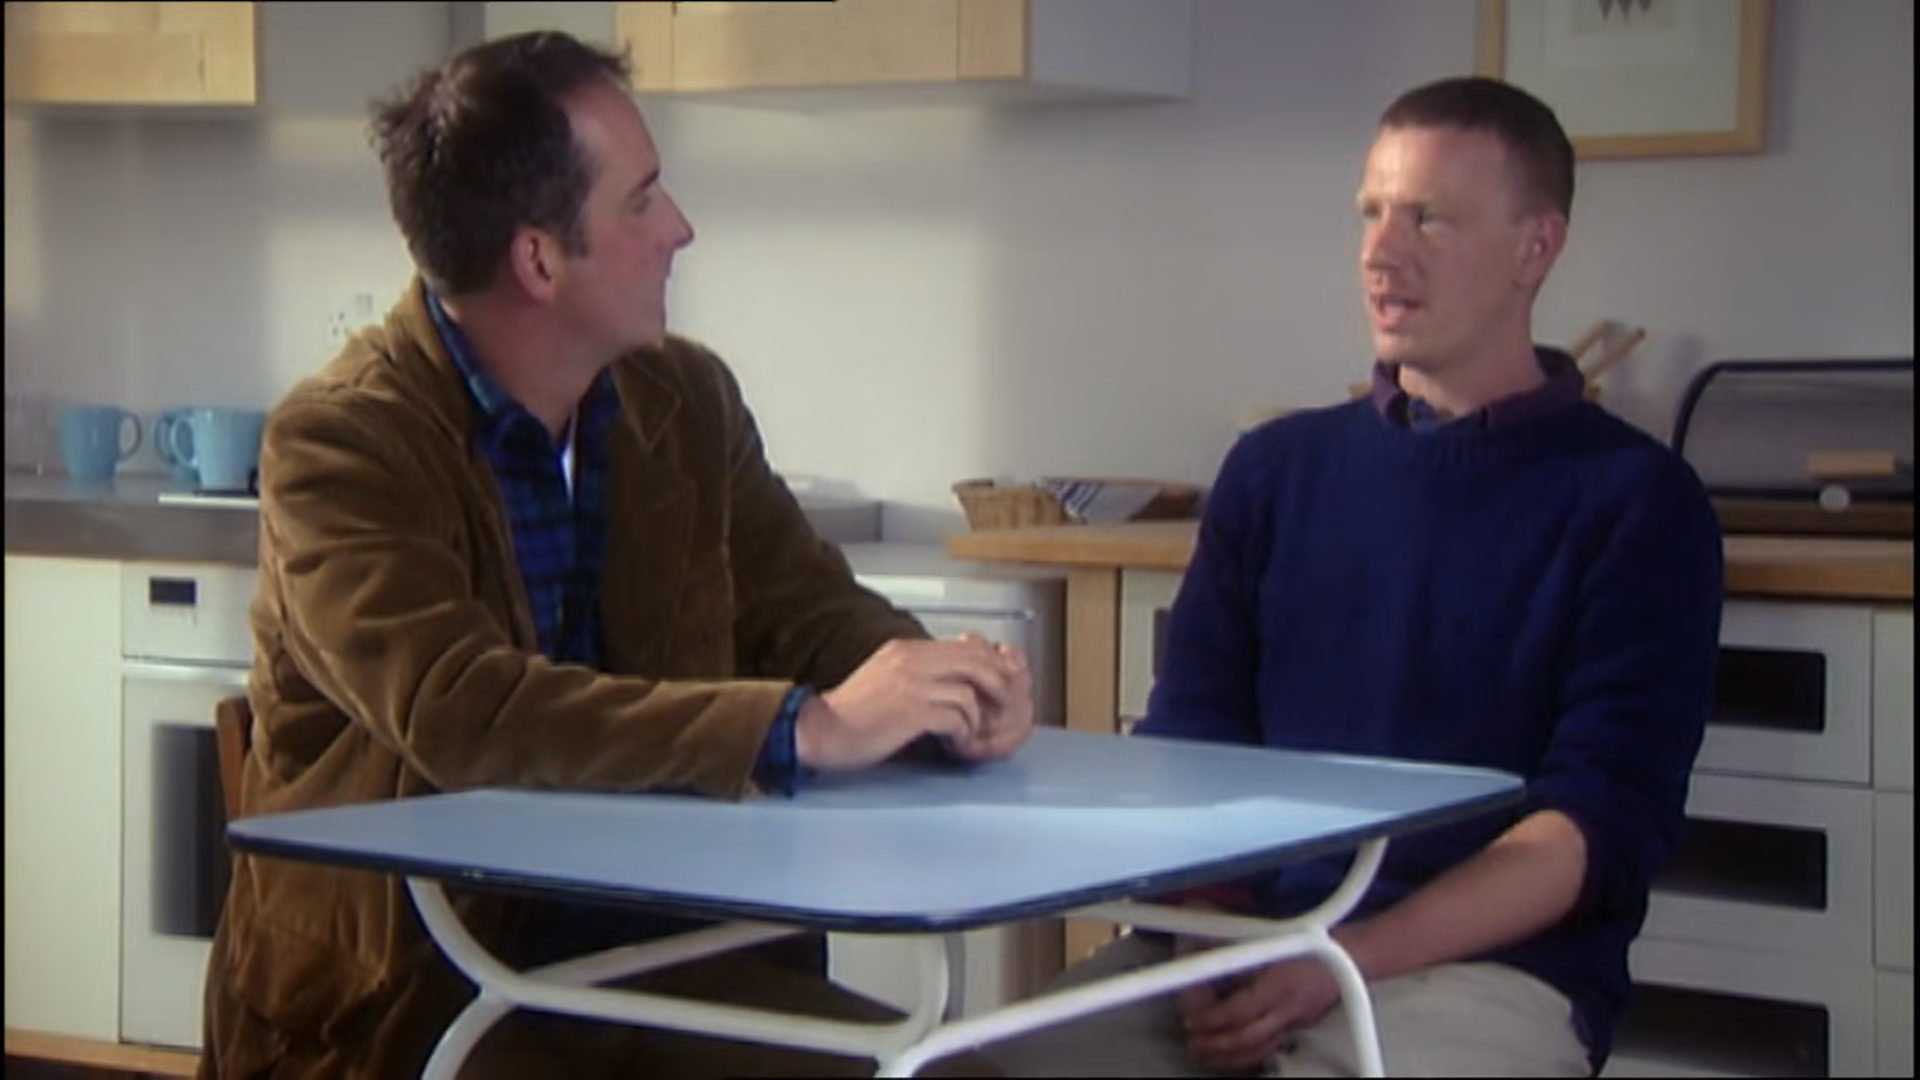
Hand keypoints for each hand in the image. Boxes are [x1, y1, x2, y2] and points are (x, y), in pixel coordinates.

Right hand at [796, 637, 1017, 770]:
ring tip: (967, 734)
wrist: (820, 729)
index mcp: (905, 649)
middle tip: (1001, 707)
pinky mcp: (911, 712)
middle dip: (997, 684)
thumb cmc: (851, 711)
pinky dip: (962, 734)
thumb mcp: (885, 675)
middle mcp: (910, 660)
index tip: (996, 685)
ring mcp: (911, 685)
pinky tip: (954, 744)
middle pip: (976, 661)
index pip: (964, 645)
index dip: (989, 665)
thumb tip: (950, 677)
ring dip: (976, 718)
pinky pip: (956, 718)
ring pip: (969, 692)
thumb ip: (915, 670)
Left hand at [1179, 954, 1341, 1073]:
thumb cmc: (1305, 943)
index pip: (1240, 1010)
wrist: (1347, 958)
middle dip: (1216, 1045)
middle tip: (1193, 1044)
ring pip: (1260, 1050)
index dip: (1212, 1018)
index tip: (1191, 1019)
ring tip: (1205, 1055)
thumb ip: (1237, 955)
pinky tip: (1232, 1056)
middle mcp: (1287, 1009)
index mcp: (1279, 984)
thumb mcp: (1268, 941)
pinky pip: (1270, 1048)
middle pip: (1248, 1038)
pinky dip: (1248, 1055)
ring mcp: (1295, 1023)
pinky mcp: (1299, 1028)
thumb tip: (1201, 961)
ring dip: (1229, 1057)